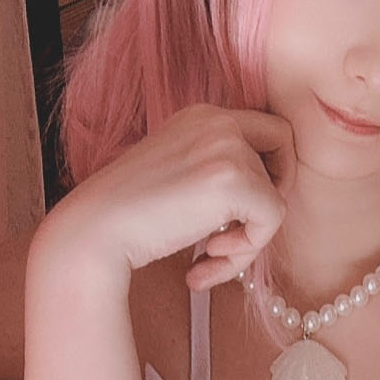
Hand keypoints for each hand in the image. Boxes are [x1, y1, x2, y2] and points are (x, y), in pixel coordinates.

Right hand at [34, 102, 296, 290]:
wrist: (95, 231)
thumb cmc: (130, 216)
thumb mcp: (178, 176)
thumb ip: (215, 172)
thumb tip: (265, 195)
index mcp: (201, 116)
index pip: (265, 129)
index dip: (268, 168)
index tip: (241, 208)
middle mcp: (216, 119)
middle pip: (283, 146)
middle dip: (274, 191)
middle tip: (243, 228)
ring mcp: (227, 146)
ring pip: (275, 197)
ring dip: (247, 240)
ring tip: (208, 259)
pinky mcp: (234, 180)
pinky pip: (272, 220)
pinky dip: (246, 251)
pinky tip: (205, 264)